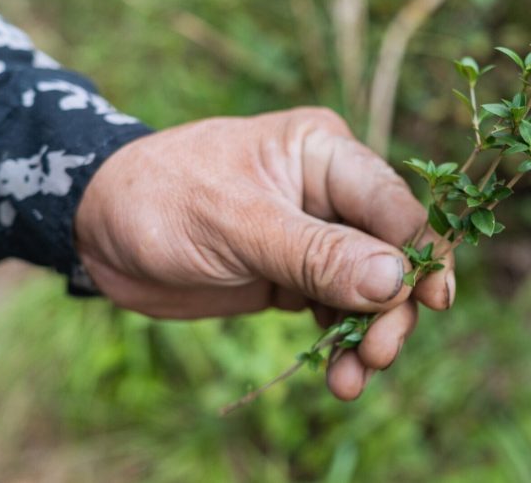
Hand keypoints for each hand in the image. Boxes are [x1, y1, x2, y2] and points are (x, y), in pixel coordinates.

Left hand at [73, 107, 453, 399]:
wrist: (97, 227)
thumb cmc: (163, 200)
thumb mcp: (239, 224)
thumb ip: (317, 254)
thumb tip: (395, 280)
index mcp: (324, 152)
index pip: (392, 203)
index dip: (420, 252)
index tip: (432, 301)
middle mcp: (329, 191)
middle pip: (390, 252)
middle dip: (392, 306)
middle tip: (378, 354)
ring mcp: (314, 235)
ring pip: (369, 288)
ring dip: (369, 334)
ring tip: (354, 378)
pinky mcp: (294, 274)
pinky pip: (335, 309)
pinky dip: (340, 343)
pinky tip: (338, 377)